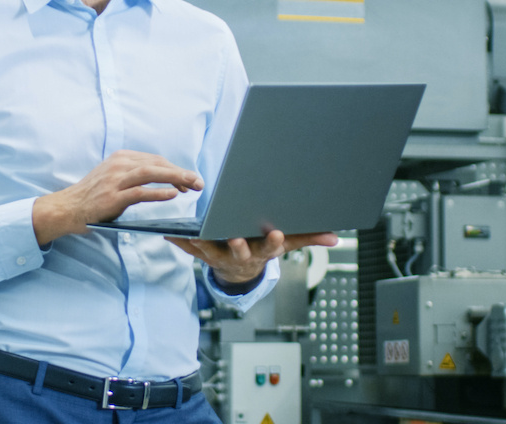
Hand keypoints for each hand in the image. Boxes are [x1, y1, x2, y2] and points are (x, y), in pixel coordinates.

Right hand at [31, 150, 201, 244]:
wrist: (67, 208)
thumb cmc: (93, 196)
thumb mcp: (114, 177)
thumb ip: (135, 175)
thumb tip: (164, 178)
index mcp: (122, 158)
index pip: (156, 160)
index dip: (175, 169)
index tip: (189, 179)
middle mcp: (119, 165)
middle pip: (157, 164)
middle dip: (181, 172)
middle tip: (199, 183)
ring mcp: (115, 180)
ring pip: (151, 174)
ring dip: (175, 178)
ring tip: (192, 185)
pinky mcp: (112, 197)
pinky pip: (140, 192)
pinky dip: (158, 193)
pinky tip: (172, 195)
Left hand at [167, 230, 339, 285]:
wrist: (239, 272)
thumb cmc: (262, 248)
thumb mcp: (286, 244)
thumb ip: (309, 239)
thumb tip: (335, 238)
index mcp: (262, 251)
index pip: (271, 248)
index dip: (273, 242)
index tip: (276, 233)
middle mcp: (242, 255)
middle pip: (241, 251)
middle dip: (239, 245)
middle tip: (236, 238)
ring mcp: (221, 256)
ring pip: (212, 251)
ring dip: (203, 243)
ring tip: (195, 233)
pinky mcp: (203, 254)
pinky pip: (191, 250)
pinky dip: (181, 242)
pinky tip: (170, 233)